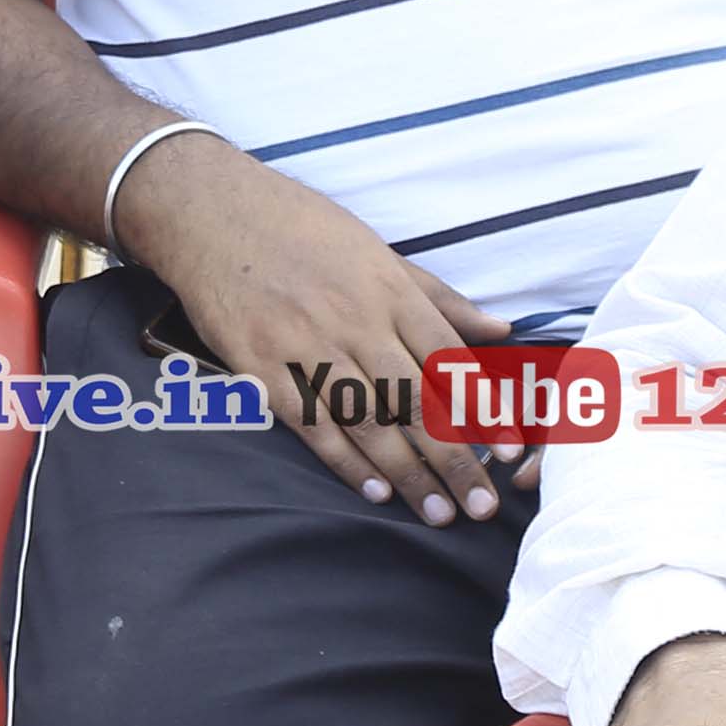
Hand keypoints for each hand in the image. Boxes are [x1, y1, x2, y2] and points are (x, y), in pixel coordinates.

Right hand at [119, 131, 519, 517]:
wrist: (211, 212)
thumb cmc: (303, 228)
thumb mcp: (379, 251)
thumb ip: (440, 299)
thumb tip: (501, 331)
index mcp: (390, 290)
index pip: (450, 360)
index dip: (485, 412)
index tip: (514, 453)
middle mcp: (354, 320)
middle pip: (416, 402)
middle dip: (455, 460)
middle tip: (482, 507)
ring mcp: (306, 347)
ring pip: (368, 423)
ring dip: (408, 475)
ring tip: (438, 513)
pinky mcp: (262, 368)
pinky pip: (313, 427)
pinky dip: (346, 463)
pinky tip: (376, 492)